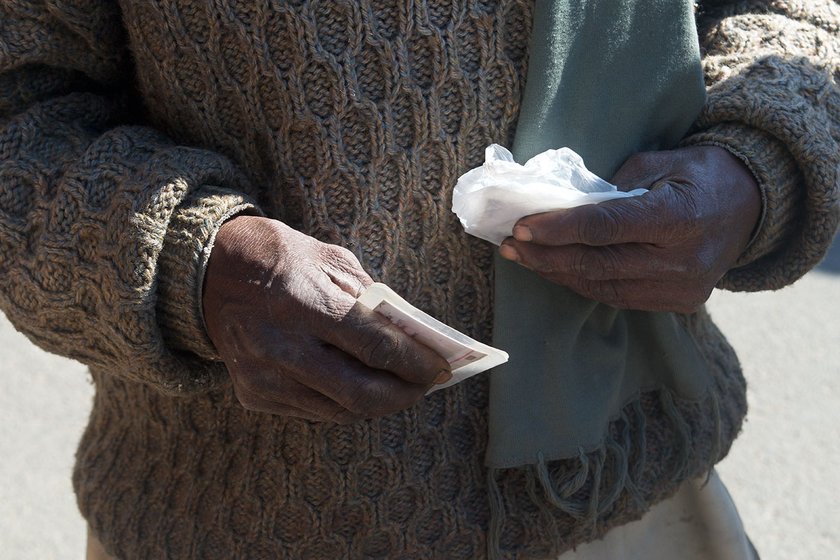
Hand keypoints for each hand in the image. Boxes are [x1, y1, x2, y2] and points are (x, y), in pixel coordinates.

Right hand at [202, 216, 450, 422]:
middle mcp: (280, 346)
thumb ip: (373, 302)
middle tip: (425, 385)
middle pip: (360, 394)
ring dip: (378, 402)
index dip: (416, 363)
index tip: (442, 368)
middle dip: (404, 395)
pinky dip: (344, 402)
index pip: (375, 347)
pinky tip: (357, 383)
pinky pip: (315, 411)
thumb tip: (414, 340)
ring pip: (340, 411)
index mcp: (303, 303)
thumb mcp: (332, 262)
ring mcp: (264, 377)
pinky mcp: (254, 395)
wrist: (208, 272)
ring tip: (398, 385)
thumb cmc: (282, 258)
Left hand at [499, 146, 760, 312]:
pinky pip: (617, 297)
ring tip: (523, 257)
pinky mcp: (678, 303)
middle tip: (510, 245)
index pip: (607, 228)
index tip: (522, 227)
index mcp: (681, 217)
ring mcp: (682, 289)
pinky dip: (583, 283)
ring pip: (603, 288)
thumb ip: (615, 186)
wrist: (752, 207)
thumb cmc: (700, 173)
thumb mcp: (662, 160)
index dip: (560, 230)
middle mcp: (683, 261)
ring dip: (558, 273)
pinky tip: (557, 268)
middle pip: (599, 265)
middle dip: (547, 256)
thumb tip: (565, 207)